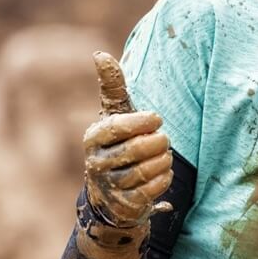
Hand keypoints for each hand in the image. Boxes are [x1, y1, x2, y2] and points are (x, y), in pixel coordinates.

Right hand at [82, 52, 172, 228]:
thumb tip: (99, 54)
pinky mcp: (124, 204)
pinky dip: (164, 178)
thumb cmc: (118, 143)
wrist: (113, 192)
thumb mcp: (115, 114)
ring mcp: (109, 186)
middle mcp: (96, 162)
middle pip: (138, 149)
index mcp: (93, 137)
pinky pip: (153, 189)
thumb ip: (112, 87)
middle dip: (158, 143)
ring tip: (163, 156)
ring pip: (147, 170)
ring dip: (163, 160)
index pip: (119, 126)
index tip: (157, 119)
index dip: (143, 122)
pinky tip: (162, 172)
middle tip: (162, 140)